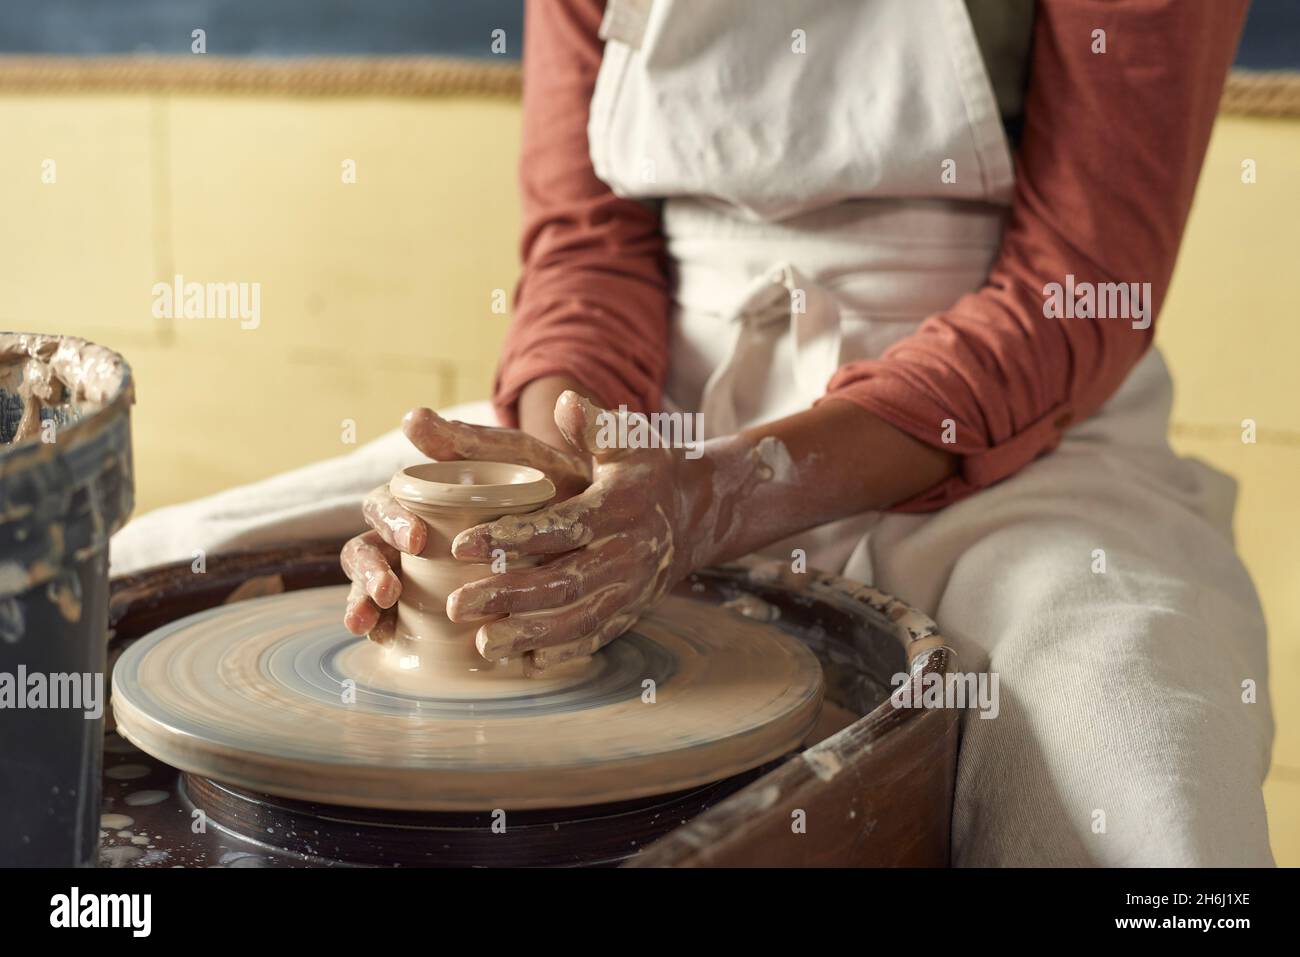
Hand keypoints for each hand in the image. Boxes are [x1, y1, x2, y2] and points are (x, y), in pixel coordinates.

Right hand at [341, 408, 590, 641]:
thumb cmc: (549, 483)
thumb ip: (469, 441)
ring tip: (368, 624)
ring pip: (375, 588)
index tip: (417, 539)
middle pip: (369, 549)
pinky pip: (396, 623)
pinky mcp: (430, 609)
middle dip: (368, 570)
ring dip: (364, 604)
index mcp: (421, 497)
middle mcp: (411, 535)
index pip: (385, 504)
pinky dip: (384, 630)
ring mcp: (418, 573)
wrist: (595, 521)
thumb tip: (411, 417)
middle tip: (388, 590)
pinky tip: (386, 641)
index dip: (392, 520)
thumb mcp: (516, 458)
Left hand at [447, 392, 708, 673]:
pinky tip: (524, 663)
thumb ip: (593, 425)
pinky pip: (595, 638)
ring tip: (483, 643)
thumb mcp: (627, 440)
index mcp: (621, 506)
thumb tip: (565, 403)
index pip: (563, 525)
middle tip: (457, 604)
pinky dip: (561, 653)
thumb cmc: (645, 471)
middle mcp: (629, 553)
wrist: (693, 514)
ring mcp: (631, 589)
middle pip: (564, 581)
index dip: (515, 537)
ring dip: (530, 634)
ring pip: (578, 618)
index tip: (463, 544)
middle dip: (509, 596)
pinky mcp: (631, 613)